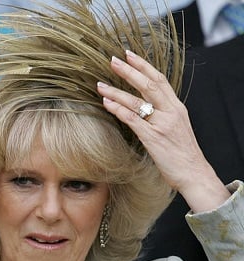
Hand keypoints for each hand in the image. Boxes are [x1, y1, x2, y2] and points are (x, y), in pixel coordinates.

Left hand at [98, 50, 229, 212]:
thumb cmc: (181, 152)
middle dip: (129, 71)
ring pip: (137, 101)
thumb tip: (144, 105)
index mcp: (177, 107)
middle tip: (112, 61)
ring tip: (100, 84)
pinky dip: (119, 110)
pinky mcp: (153, 138)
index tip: (129, 54)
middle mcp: (171, 112)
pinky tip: (106, 103)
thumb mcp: (175, 127)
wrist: (193, 172)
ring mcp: (162, 124)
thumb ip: (162, 114)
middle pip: (148, 84)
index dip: (143, 66)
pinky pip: (133, 120)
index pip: (160, 79)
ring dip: (116, 91)